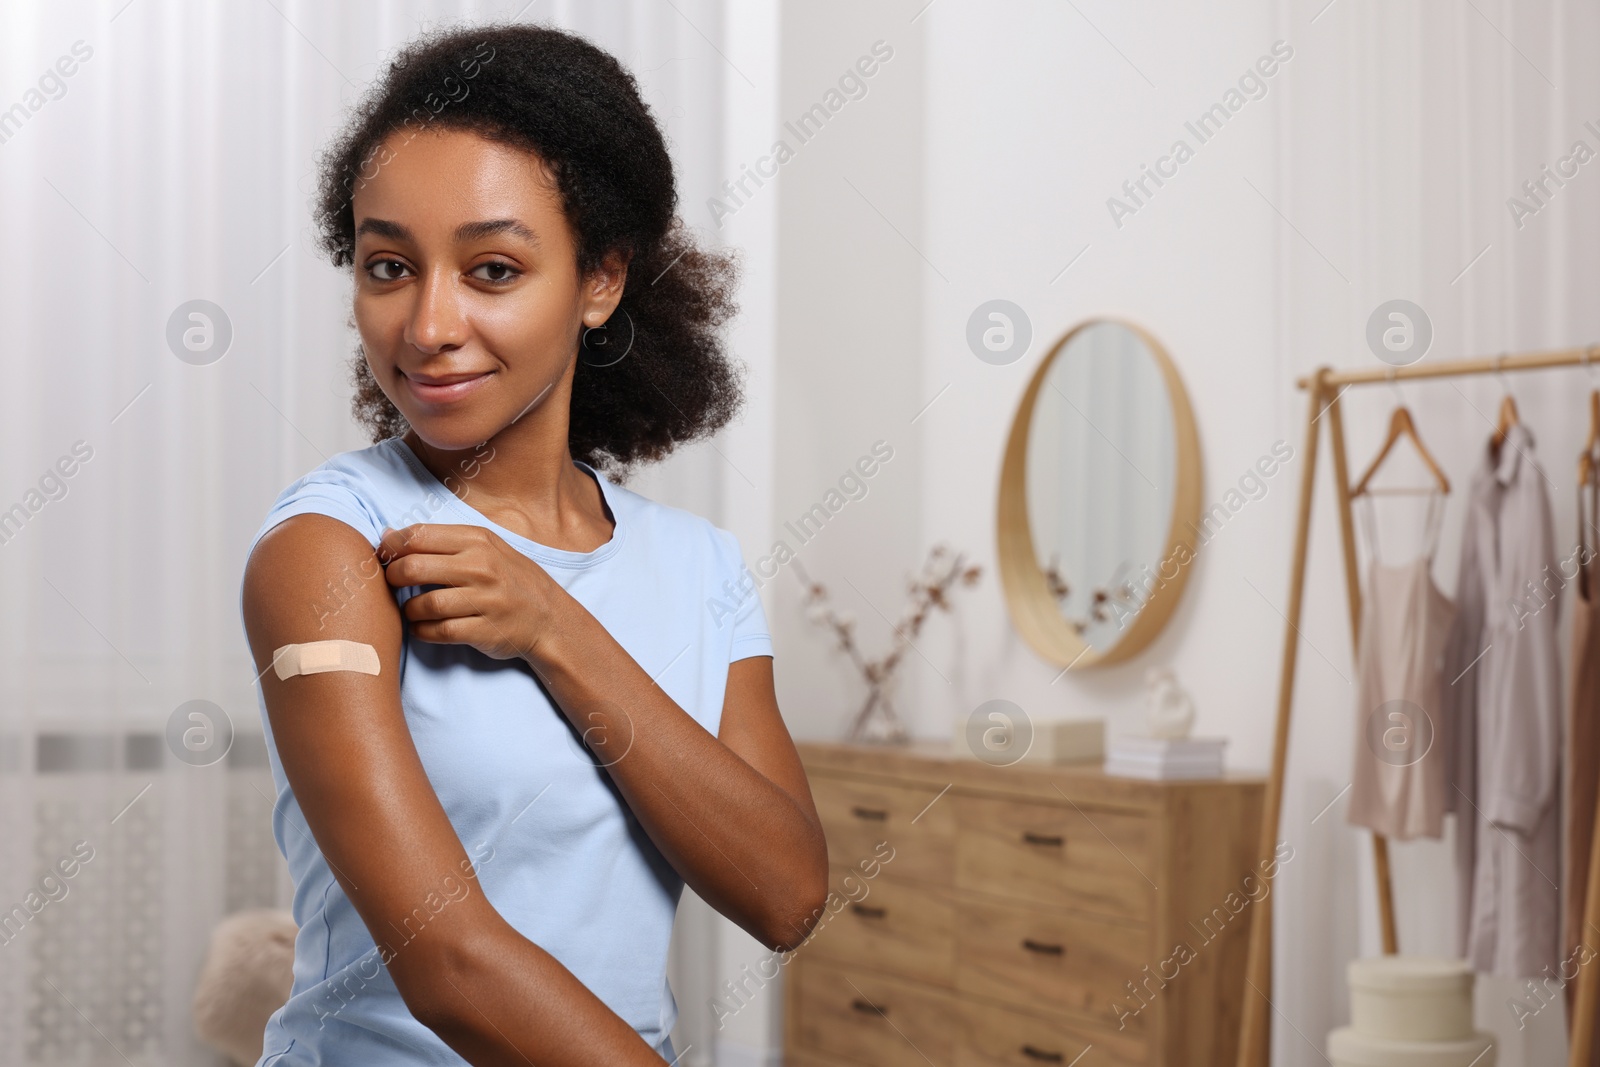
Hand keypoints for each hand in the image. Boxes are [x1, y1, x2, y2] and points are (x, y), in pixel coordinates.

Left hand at [378, 523, 561, 663]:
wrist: (550, 617)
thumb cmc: (510, 579)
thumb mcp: (485, 548)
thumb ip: (439, 541)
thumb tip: (387, 535)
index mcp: (477, 540)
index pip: (418, 536)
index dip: (391, 547)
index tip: (384, 558)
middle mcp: (481, 567)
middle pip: (413, 568)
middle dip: (392, 578)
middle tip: (393, 585)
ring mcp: (484, 601)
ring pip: (423, 604)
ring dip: (407, 610)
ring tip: (412, 610)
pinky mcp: (483, 631)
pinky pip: (437, 632)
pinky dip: (421, 631)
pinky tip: (424, 627)